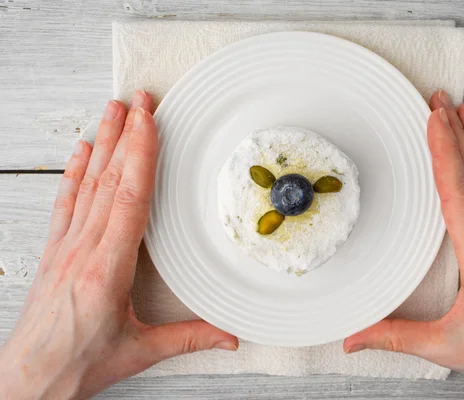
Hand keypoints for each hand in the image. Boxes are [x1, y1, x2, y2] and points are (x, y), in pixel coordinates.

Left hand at [0, 91, 237, 399]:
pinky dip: (74, 172)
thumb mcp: (140, 352)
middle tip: (136, 100)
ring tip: (111, 111)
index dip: (140, 155)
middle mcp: (83, 248)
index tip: (148, 121)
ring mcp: (66, 246)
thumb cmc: (77, 364)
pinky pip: (66, 202)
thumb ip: (189, 338)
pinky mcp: (56, 250)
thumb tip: (230, 335)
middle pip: (109, 179)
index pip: (129, 197)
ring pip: (86, 184)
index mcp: (107, 267)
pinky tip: (81, 152)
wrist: (28, 379)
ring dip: (102, 144)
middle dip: (125, 134)